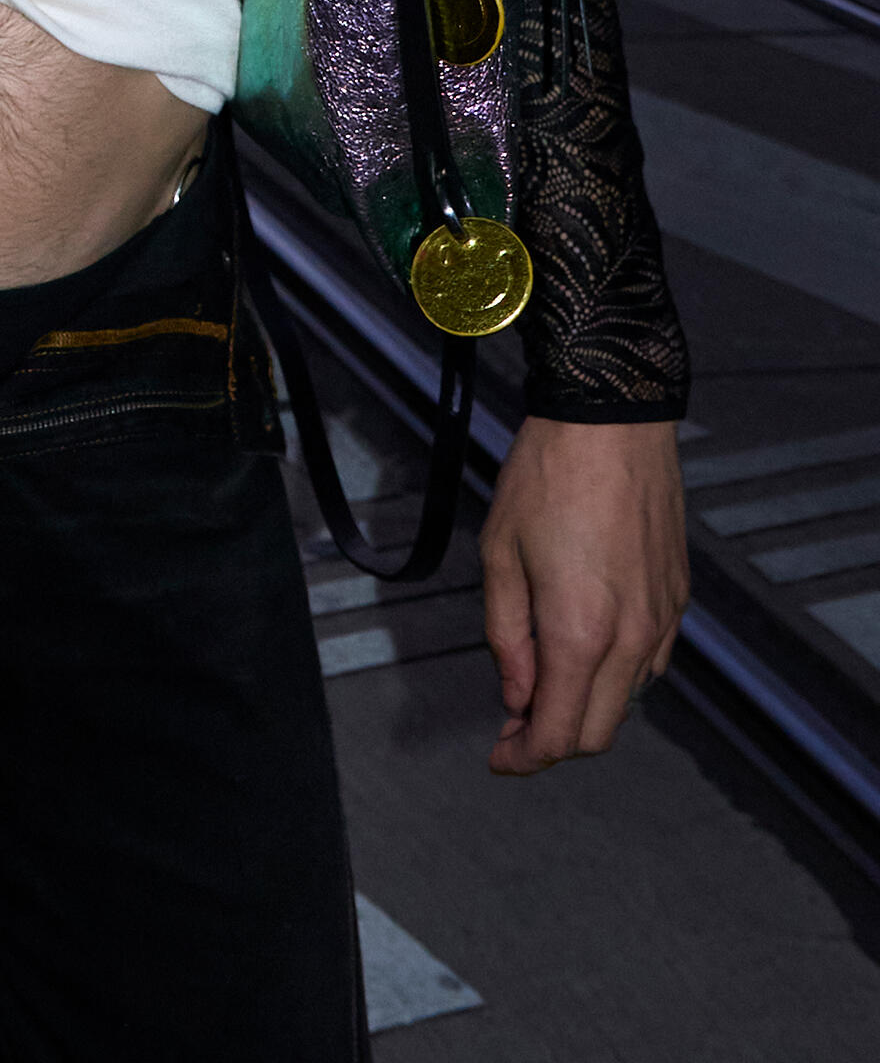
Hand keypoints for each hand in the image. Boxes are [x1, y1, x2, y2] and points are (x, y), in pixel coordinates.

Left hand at [479, 417, 687, 774]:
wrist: (612, 420)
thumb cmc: (547, 476)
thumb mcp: (500, 553)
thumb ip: (507, 636)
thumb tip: (517, 696)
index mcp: (581, 633)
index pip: (561, 734)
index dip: (525, 758)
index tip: (500, 757)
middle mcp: (631, 638)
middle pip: (598, 732)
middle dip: (554, 742)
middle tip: (514, 725)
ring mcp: (662, 619)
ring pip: (627, 700)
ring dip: (586, 707)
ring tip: (544, 680)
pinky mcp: (678, 597)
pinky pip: (650, 663)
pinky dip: (617, 675)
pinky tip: (586, 646)